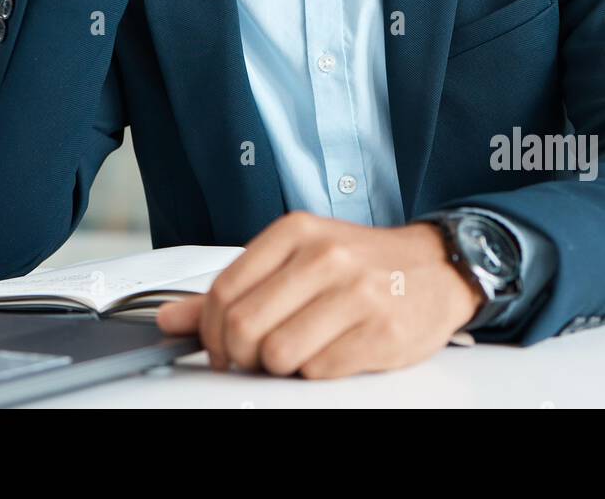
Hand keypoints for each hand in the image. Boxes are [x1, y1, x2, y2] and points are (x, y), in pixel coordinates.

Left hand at [155, 213, 482, 379]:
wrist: (436, 267)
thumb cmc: (361, 264)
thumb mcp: (296, 259)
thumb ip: (234, 288)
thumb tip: (169, 318)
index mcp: (296, 232)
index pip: (224, 291)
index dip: (211, 332)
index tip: (219, 346)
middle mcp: (325, 256)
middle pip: (245, 326)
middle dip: (239, 356)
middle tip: (253, 358)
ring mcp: (356, 293)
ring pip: (278, 354)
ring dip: (279, 367)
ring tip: (298, 352)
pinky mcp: (381, 331)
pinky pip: (319, 372)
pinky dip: (316, 373)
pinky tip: (332, 352)